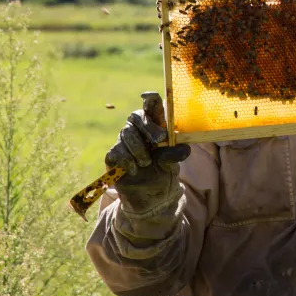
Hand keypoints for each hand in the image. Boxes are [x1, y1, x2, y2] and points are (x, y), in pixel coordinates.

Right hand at [104, 92, 190, 213]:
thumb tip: (182, 148)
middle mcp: (138, 130)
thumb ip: (175, 154)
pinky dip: (128, 161)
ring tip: (147, 163)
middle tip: (159, 140)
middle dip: (148, 126)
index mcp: (155, 127)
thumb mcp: (172, 165)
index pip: (151, 107)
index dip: (149, 99)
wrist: (151, 199)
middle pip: (136, 115)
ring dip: (140, 149)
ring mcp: (124, 142)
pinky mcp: (113, 156)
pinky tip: (134, 170)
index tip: (148, 96)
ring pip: (127, 133)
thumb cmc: (163, 175)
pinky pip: (117, 150)